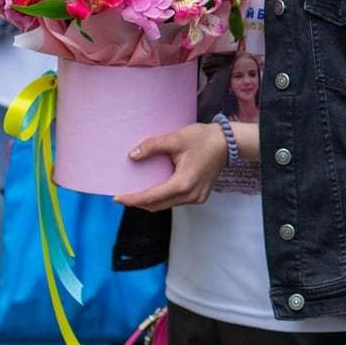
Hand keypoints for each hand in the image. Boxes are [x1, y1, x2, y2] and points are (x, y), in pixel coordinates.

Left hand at [115, 123, 229, 208]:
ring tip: (135, 192)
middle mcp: (190, 196)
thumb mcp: (176, 138)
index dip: (132, 199)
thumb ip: (152, 146)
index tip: (117, 198)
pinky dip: (162, 198)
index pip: (151, 197)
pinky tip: (154, 188)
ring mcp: (196, 198)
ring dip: (150, 201)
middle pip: (157, 205)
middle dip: (138, 202)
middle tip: (122, 196)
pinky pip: (175, 201)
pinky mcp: (199, 196)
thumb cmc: (203, 139)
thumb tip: (132, 156)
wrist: (228, 143)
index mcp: (183, 184)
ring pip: (166, 205)